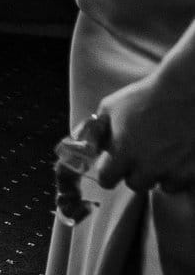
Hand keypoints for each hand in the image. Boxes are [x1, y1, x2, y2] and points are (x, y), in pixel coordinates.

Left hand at [94, 68, 194, 192]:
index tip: (113, 167)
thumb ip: (97, 130)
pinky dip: (180, 174)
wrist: (188, 90)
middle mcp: (148, 166)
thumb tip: (90, 145)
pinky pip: (182, 183)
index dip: (109, 173)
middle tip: (143, 156)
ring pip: (161, 185)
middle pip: (135, 184)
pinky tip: (181, 157)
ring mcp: (174, 169)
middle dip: (135, 172)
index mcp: (124, 152)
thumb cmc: (148, 95)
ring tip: (165, 154)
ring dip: (160, 174)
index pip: (107, 179)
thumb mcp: (111, 107)